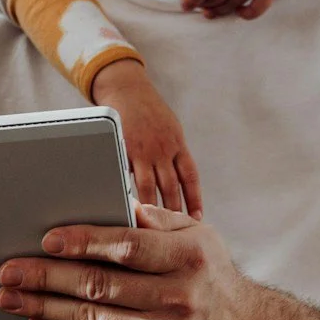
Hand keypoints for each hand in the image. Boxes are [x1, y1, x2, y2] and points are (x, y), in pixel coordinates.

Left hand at [0, 204, 255, 319]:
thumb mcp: (196, 234)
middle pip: (100, 286)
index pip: (129, 247)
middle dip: (47, 277)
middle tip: (8, 271)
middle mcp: (180, 297)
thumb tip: (112, 198)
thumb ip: (155, 217)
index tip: (47, 240)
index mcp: (188, 257)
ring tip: (10, 297)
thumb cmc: (205, 272)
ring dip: (44, 307)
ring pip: (92, 319)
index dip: (85, 242)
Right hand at [90, 62, 201, 214]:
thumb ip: (174, 151)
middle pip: (170, 187)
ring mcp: (142, 149)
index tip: (197, 218)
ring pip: (147, 186)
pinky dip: (127, 191)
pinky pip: (126, 175)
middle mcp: (163, 148)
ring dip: (150, 207)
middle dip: (173, 210)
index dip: (194, 199)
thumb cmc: (148, 110)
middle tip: (174, 232)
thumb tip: (179, 179)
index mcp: (177, 143)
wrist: (126, 88)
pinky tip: (126, 205)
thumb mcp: (170, 127)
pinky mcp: (122, 148)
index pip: (190, 177)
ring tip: (150, 227)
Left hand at [183, 0, 319, 19]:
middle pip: (214, 1)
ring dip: (219, 11)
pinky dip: (245, 15)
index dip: (190, 2)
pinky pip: (256, 11)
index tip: (185, 6)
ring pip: (231, 6)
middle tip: (199, 6)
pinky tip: (238, 10)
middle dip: (203, 5)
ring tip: (212, 10)